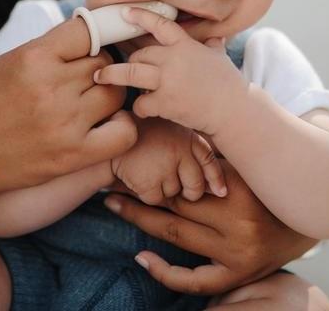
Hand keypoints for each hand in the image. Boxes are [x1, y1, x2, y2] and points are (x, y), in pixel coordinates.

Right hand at [0, 17, 136, 199]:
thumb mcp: (10, 61)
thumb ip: (51, 47)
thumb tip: (94, 32)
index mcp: (33, 58)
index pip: (88, 30)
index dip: (93, 35)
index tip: (91, 44)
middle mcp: (51, 88)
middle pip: (103, 62)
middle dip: (97, 66)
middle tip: (82, 78)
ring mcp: (65, 123)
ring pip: (115, 93)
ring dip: (108, 94)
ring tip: (90, 100)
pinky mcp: (73, 155)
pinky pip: (123, 133)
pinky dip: (121, 125)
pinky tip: (106, 123)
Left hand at [94, 7, 245, 135]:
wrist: (235, 111)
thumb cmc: (229, 84)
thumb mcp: (220, 57)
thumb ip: (212, 46)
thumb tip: (215, 38)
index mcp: (186, 45)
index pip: (160, 25)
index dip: (140, 16)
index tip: (124, 11)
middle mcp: (174, 59)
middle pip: (139, 54)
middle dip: (131, 60)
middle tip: (121, 66)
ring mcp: (168, 80)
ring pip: (130, 73)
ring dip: (113, 75)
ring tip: (100, 77)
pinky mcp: (165, 102)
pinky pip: (141, 102)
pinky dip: (141, 107)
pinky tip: (145, 109)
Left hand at [104, 160, 316, 295]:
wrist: (309, 218)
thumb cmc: (270, 180)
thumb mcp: (248, 158)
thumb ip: (215, 147)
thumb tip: (176, 120)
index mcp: (241, 189)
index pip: (186, 178)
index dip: (153, 169)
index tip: (127, 157)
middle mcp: (239, 224)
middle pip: (176, 205)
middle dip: (140, 192)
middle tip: (111, 180)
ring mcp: (237, 255)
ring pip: (177, 236)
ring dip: (141, 220)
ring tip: (114, 204)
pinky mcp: (238, 276)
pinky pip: (197, 281)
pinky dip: (166, 273)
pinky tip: (141, 258)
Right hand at [111, 118, 225, 204]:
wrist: (108, 128)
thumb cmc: (142, 130)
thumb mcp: (171, 130)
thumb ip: (192, 150)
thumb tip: (217, 186)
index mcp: (188, 137)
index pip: (210, 162)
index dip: (216, 179)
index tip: (220, 193)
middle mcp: (180, 151)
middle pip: (195, 187)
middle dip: (187, 191)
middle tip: (171, 179)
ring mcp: (164, 167)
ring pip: (173, 194)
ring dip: (162, 188)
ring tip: (148, 166)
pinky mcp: (148, 182)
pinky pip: (155, 199)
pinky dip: (145, 192)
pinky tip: (137, 173)